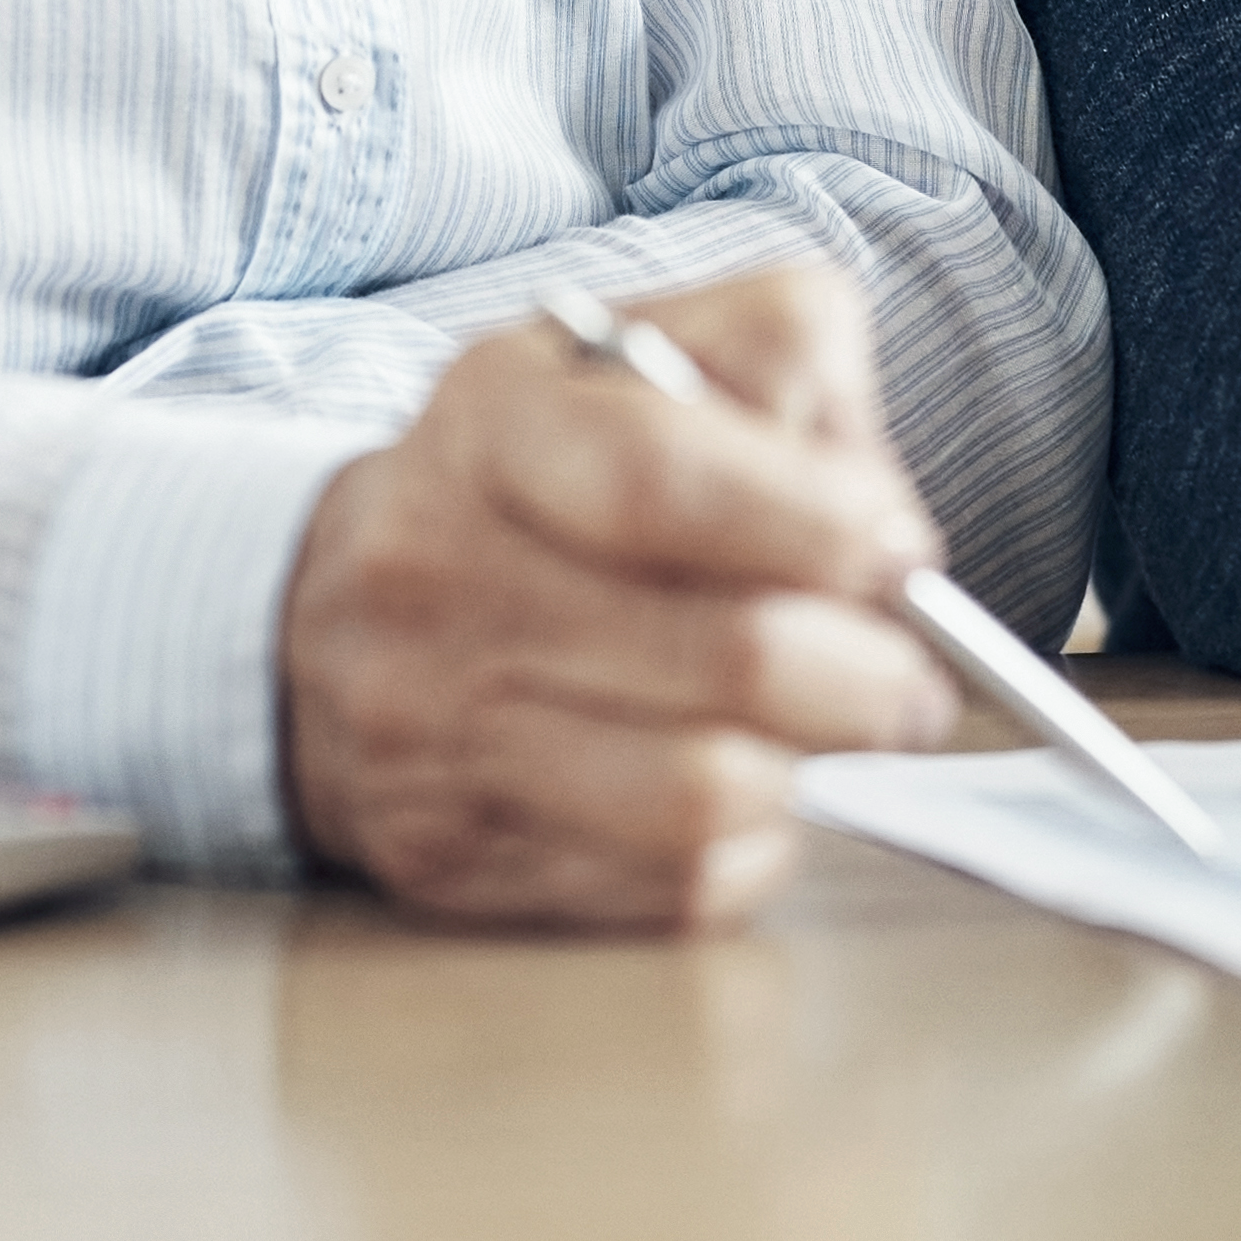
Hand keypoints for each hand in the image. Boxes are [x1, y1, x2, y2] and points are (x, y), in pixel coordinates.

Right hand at [280, 260, 952, 929]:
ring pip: (702, 795)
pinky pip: (666, 888)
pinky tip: (742, 795)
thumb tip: (887, 530)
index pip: (659, 478)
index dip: (815, 525)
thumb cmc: (545, 476)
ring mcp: (428, 725)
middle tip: (910, 680)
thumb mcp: (645, 352)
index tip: (902, 554)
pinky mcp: (453, 854)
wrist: (330, 610)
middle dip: (868, 678)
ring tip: (825, 737)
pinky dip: (747, 851)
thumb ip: (786, 369)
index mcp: (494, 418)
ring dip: (811, 772)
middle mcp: (437, 568)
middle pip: (725, 655)